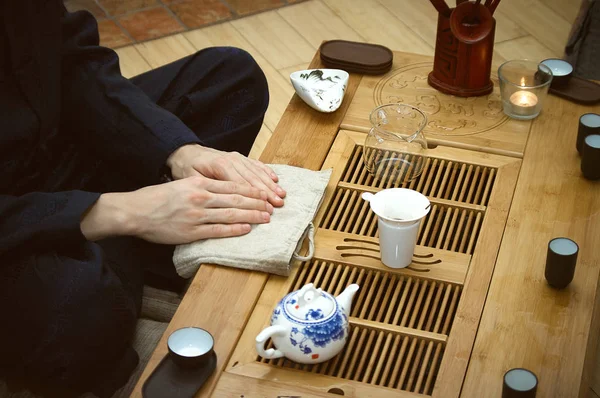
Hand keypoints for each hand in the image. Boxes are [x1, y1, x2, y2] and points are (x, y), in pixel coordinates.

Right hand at [81, 175, 272, 243]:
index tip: (264, 193)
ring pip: (231, 214)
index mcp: (199, 184)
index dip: (251, 190)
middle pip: (236, 199)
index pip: (232, 186)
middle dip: (257, 203)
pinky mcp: (191, 232)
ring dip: (251, 216)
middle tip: (271, 206)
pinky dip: (234, 229)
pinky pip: (218, 230)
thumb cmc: (158, 198)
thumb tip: (224, 191)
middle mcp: (200, 197)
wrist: (136, 211)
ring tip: (265, 218)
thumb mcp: (182, 184)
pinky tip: (247, 229)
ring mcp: (196, 215)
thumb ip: (203, 186)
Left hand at [167, 144, 285, 206]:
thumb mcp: (191, 180)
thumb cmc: (186, 169)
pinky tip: (275, 178)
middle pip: (253, 179)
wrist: (184, 152)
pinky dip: (266, 171)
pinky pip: (255, 164)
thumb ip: (208, 189)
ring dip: (270, 184)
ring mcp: (236, 157)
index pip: (241, 185)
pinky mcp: (238, 157)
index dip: (254, 197)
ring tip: (281, 194)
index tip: (265, 207)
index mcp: (220, 166)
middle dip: (267, 192)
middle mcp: (231, 160)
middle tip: (279, 204)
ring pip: (256, 172)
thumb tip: (222, 202)